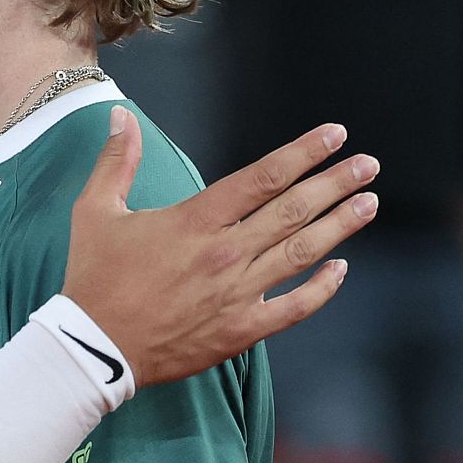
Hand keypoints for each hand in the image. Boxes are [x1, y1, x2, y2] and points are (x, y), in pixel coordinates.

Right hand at [63, 107, 377, 388]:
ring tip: (368, 203)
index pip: (262, 177)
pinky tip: (341, 269)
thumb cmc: (94, 276)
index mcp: (194, 220)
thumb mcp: (96, 209)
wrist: (95, 346)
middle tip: (368, 165)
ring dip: (339, 226)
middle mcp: (225, 253)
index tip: (334, 136)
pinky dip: (322, 288)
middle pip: (294, 210)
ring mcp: (238, 294)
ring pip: (302, 253)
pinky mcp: (241, 330)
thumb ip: (116, 160)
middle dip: (335, 184)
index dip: (303, 152)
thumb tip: (121, 116)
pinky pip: (294, 307)